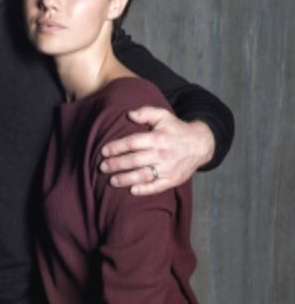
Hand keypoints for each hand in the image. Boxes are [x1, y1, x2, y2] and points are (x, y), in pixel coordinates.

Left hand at [99, 106, 214, 194]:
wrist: (201, 144)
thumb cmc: (176, 129)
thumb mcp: (163, 115)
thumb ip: (146, 112)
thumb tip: (129, 114)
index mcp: (158, 138)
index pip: (132, 143)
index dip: (116, 147)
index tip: (103, 151)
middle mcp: (162, 154)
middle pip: (134, 161)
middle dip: (116, 165)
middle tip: (102, 167)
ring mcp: (168, 169)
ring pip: (143, 175)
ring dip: (126, 179)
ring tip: (112, 181)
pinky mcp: (173, 180)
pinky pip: (157, 187)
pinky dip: (144, 190)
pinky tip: (132, 190)